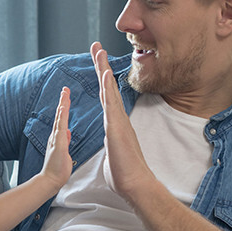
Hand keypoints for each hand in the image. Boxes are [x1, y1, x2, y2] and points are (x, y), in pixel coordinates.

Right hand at [40, 87, 72, 189]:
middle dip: (63, 101)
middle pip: (59, 115)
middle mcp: (55, 136)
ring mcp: (56, 139)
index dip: (64, 107)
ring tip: (65, 93)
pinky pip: (60, 128)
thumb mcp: (64, 152)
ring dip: (62, 105)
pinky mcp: (58, 144)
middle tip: (65, 88)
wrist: (50, 181)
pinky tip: (63, 108)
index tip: (67, 96)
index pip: (61, 119)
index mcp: (58, 137)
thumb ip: (65, 140)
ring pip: (59, 119)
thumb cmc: (57, 169)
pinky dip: (61, 117)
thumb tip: (68, 131)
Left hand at [90, 42, 153, 200]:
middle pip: (108, 87)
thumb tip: (113, 149)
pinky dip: (108, 87)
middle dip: (102, 66)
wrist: (134, 184)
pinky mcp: (116, 127)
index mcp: (115, 124)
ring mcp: (118, 121)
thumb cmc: (124, 174)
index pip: (107, 97)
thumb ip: (112, 148)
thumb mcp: (113, 155)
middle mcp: (118, 118)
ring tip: (98, 51)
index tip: (100, 64)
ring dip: (104, 69)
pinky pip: (111, 102)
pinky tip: (105, 73)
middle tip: (96, 47)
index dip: (103, 80)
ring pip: (109, 90)